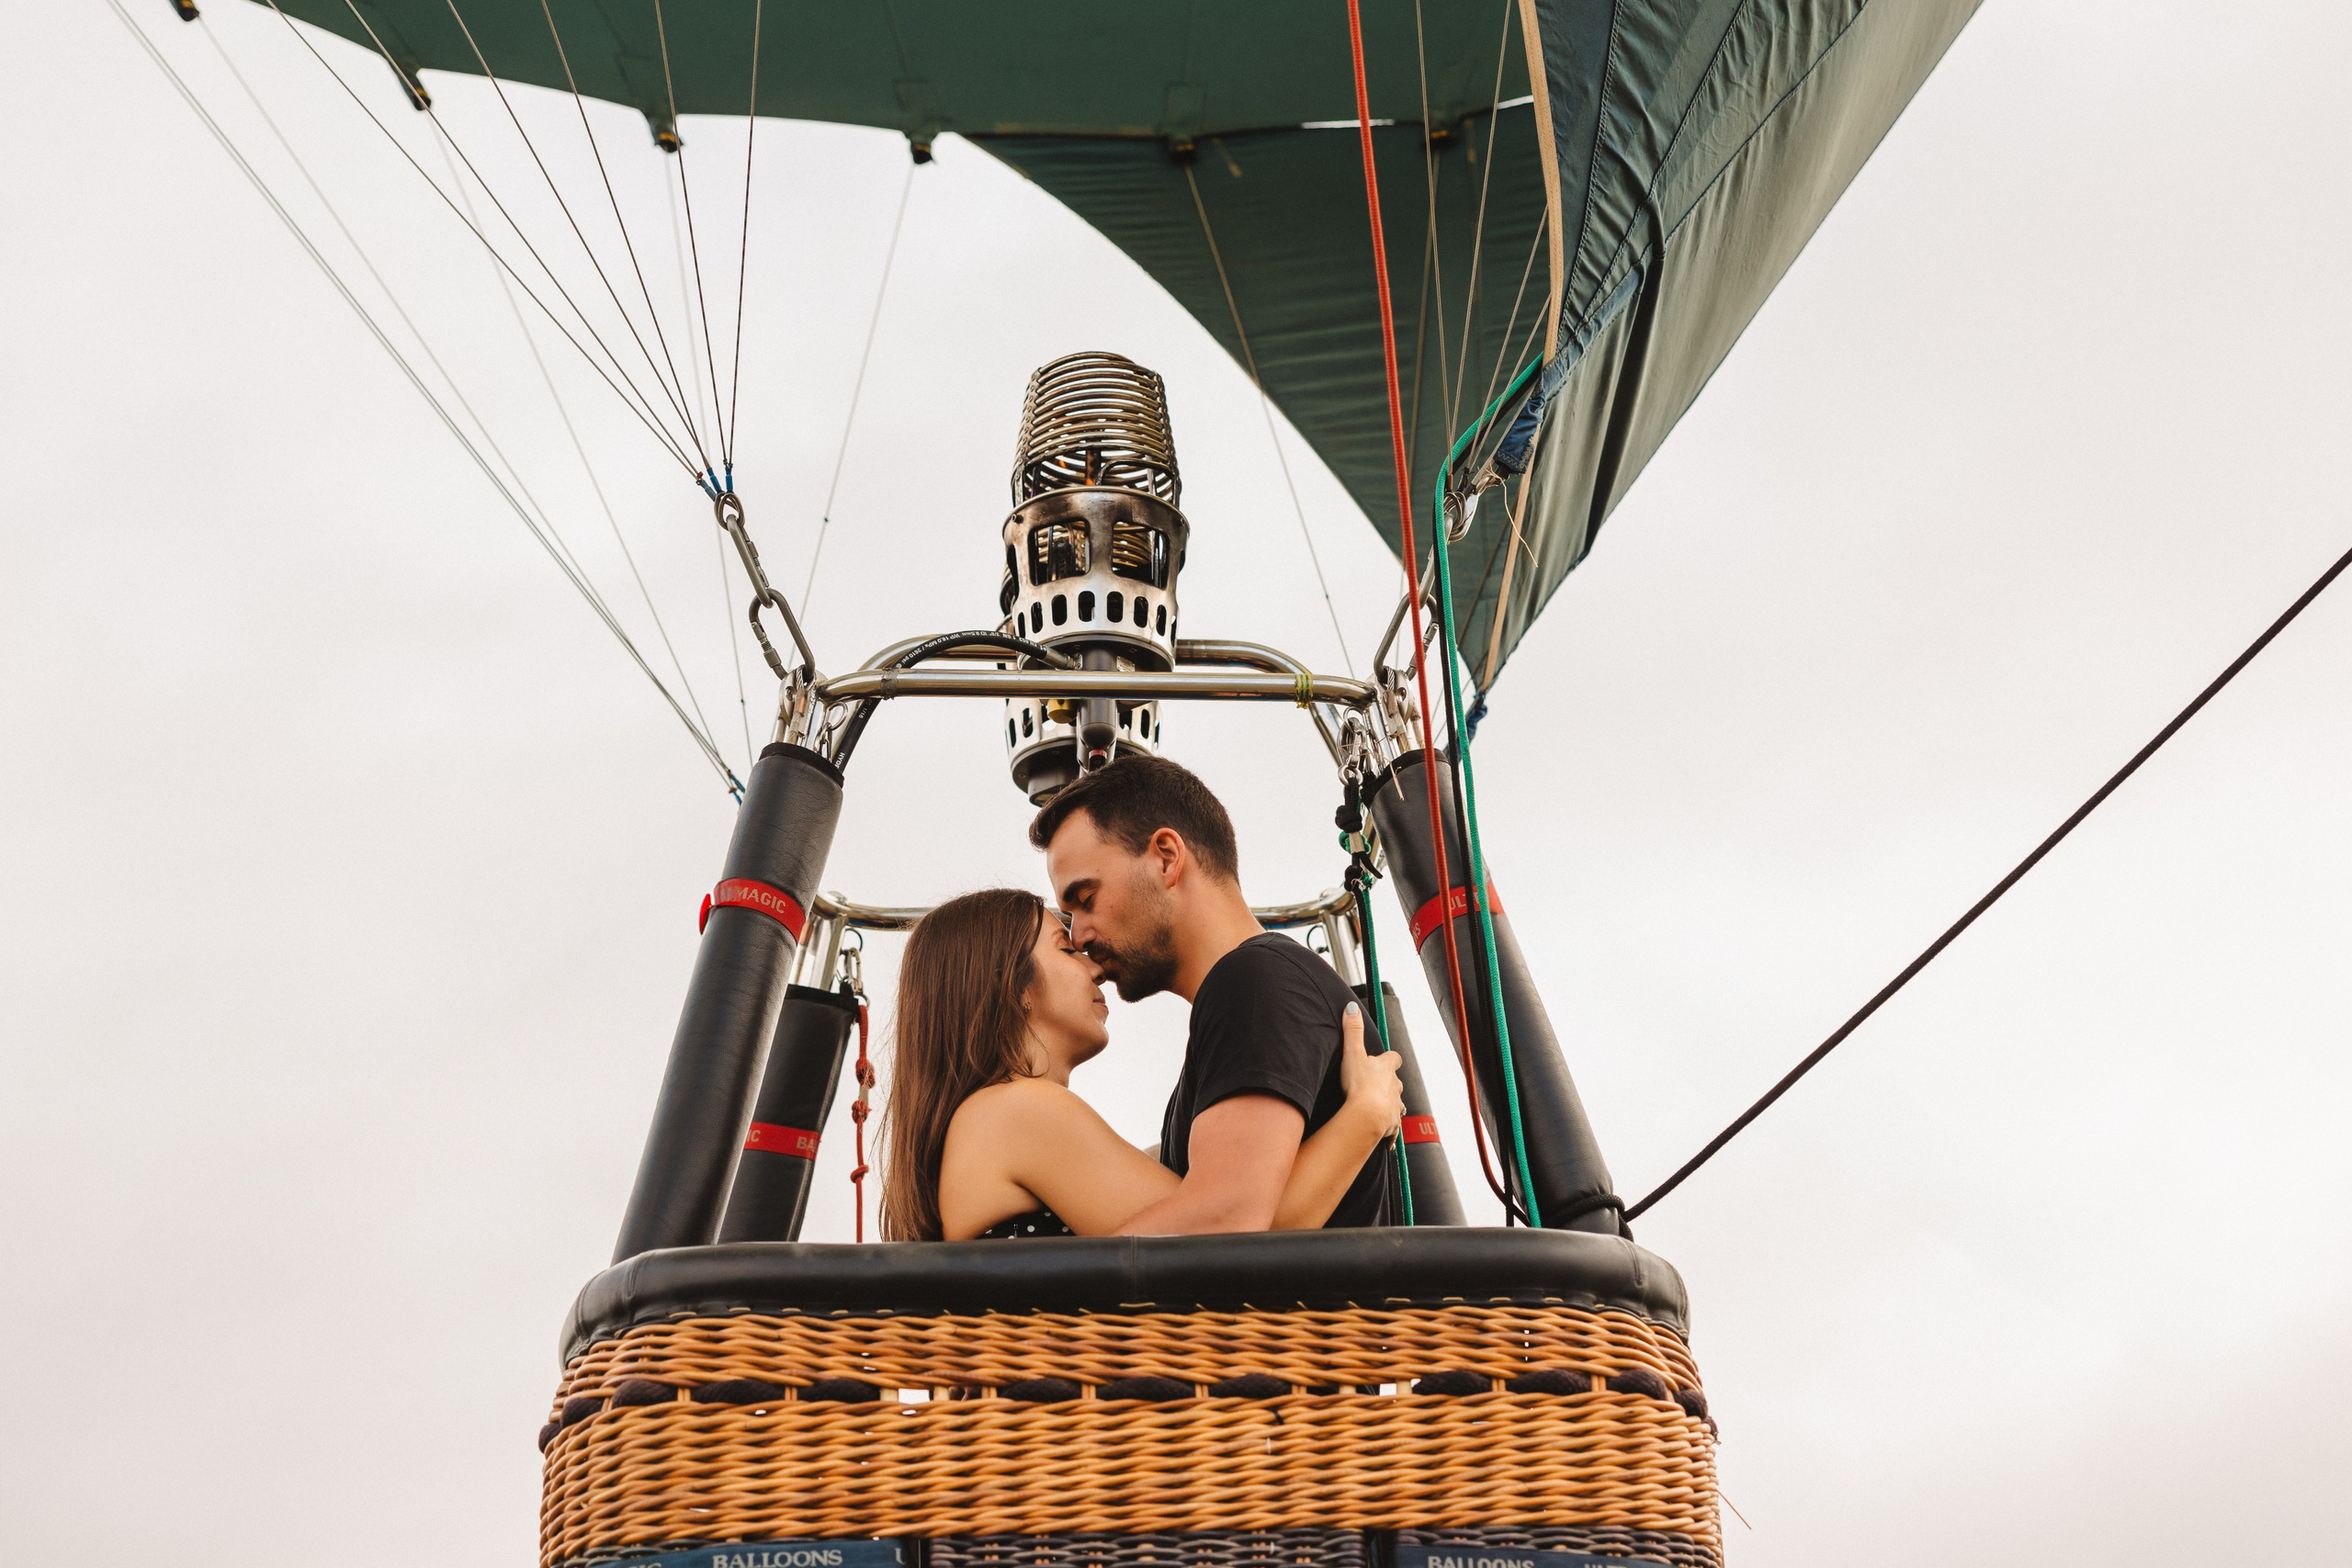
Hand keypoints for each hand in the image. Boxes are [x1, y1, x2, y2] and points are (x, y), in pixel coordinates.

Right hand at [1337, 1002, 1404, 1136]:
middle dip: (1389, 1083)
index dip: (1389, 1059)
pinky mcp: (1392, 1125)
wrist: (1367, 1116)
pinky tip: (1388, 1140)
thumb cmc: (1359, 1085)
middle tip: (1377, 1085)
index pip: (1393, 1059)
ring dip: (1391, 1105)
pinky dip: (1391, 1133)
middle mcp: (1395, 1087)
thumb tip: (1351, 1007)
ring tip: (1381, 1108)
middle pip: (1396, 1082)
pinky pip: (1393, 1130)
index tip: (1384, 1059)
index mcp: (1386, 1069)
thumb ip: (1352, 1030)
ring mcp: (1395, 1107)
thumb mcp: (1352, 1053)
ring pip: (1398, 1105)